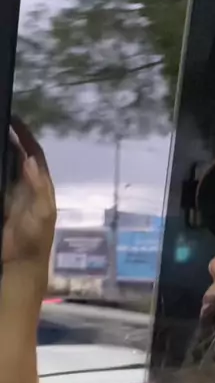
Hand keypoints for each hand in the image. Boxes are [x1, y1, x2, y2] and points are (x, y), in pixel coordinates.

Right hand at [2, 145, 55, 267]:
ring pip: (6, 165)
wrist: (21, 263)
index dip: (27, 136)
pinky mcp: (0, 200)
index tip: (14, 120)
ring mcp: (12, 193)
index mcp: (41, 185)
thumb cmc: (35, 238)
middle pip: (18, 156)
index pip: (35, 154)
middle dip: (9, 138)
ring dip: (0, 150)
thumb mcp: (42, 213)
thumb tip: (29, 158)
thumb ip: (38, 187)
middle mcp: (27, 185)